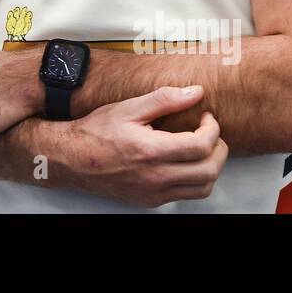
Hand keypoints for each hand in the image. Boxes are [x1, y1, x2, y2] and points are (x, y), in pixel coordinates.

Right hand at [59, 87, 229, 206]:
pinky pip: (186, 195)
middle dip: (219, 149)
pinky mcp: (151, 200)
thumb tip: (195, 92)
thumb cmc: (96, 132)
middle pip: (209, 171)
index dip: (212, 129)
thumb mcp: (129, 108)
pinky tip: (184, 162)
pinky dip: (194, 179)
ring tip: (200, 149)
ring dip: (210, 167)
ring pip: (203, 188)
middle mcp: (155, 177)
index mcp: (150, 151)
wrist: (73, 159)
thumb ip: (165, 99)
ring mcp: (154, 192)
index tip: (206, 117)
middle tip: (210, 133)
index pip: (201, 146)